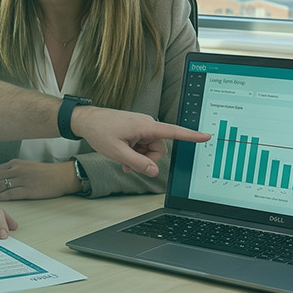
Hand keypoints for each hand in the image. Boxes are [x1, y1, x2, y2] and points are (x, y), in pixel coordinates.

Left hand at [0, 159, 80, 200]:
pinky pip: (10, 194)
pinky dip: (1, 199)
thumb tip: (2, 176)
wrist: (62, 176)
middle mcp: (16, 170)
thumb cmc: (46, 173)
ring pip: (0, 187)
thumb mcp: (27, 166)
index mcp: (15, 163)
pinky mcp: (28, 190)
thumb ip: (14, 170)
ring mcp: (22, 180)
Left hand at [70, 107, 209, 175]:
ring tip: (124, 161)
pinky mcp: (137, 129)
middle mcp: (147, 124)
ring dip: (140, 158)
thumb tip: (154, 171)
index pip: (173, 132)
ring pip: (151, 149)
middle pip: (159, 149)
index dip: (191, 135)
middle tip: (129, 164)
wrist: (86, 121)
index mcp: (145, 126)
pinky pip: (144, 145)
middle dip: (147, 160)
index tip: (206, 136)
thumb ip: (138, 164)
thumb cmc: (100, 132)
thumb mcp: (118, 153)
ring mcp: (142, 127)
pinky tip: (125, 158)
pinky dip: (136, 153)